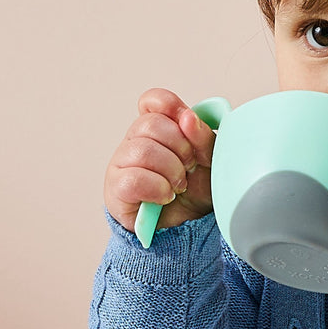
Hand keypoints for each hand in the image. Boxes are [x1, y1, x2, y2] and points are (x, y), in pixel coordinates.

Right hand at [104, 88, 215, 233]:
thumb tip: (188, 117)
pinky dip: (156, 188)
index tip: (187, 123)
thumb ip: (203, 137)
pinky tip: (165, 196)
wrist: (189, 227)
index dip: (170, 106)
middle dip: (179, 147)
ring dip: (170, 171)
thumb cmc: (197, 191)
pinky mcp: (116, 189)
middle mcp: (136, 141)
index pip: (153, 101)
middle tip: (189, 167)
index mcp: (159, 129)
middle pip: (150, 124)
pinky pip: (133, 179)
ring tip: (179, 185)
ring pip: (141, 150)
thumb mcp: (211, 162)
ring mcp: (122, 163)